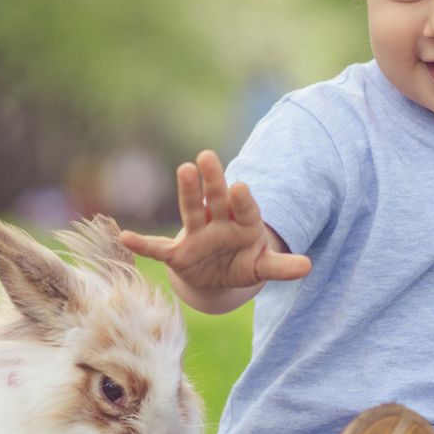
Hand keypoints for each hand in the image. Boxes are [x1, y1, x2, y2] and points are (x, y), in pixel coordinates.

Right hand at [120, 151, 310, 302]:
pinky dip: (143, 245)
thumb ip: (281, 266)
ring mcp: (198, 234)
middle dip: (213, 181)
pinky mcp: (179, 253)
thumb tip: (309, 267)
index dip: (243, 200)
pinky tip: (125, 237)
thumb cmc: (244, 262)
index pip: (245, 208)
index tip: (241, 187)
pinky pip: (159, 249)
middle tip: (207, 157)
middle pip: (217, 199)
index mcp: (244, 222)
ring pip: (191, 211)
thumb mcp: (262, 266)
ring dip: (188, 192)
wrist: (219, 275)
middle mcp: (219, 222)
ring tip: (184, 169)